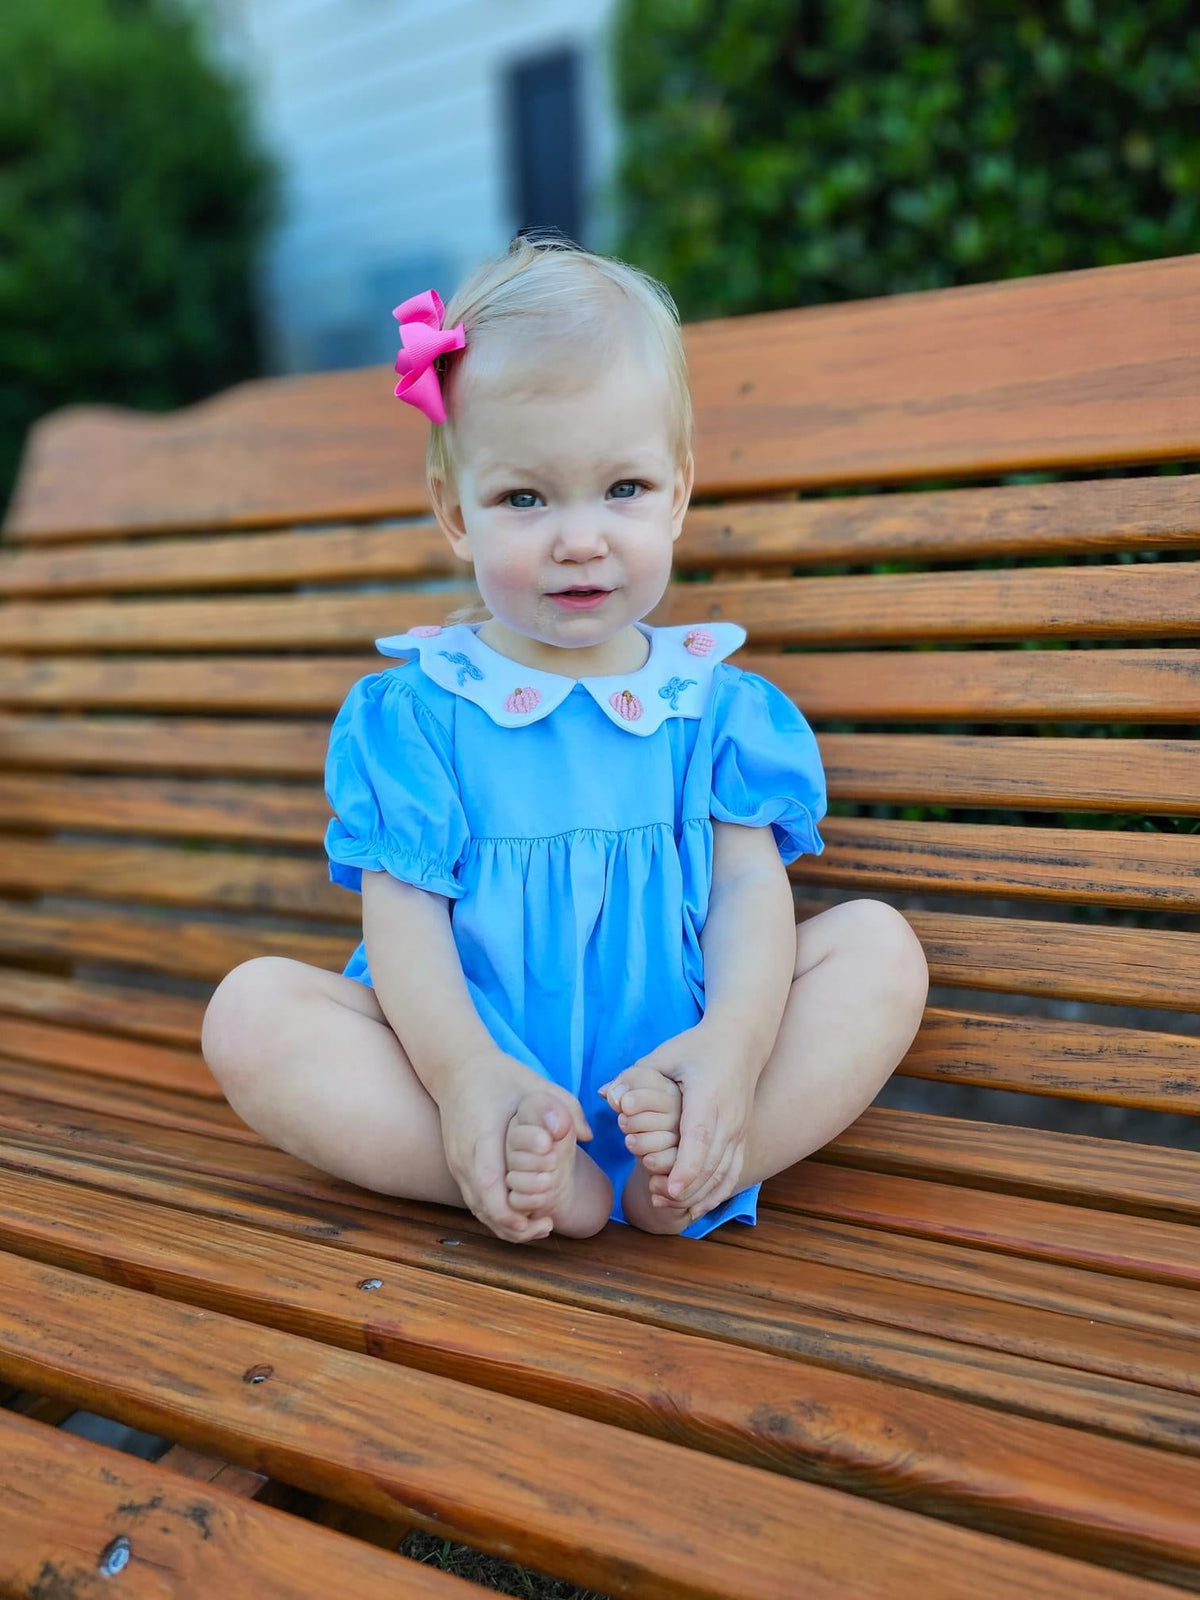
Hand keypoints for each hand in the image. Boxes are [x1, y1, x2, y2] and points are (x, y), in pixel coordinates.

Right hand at [436, 1048, 590, 1243]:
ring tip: (537, 1227)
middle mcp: (464, 1157)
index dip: (512, 1212)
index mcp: (481, 1137)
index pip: (490, 1186)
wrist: (457, 1069)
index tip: (540, 1221)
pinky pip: (474, 1199)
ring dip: (504, 1223)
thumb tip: (587, 1135)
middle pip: (482, 1207)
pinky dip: (495, 1212)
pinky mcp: (457, 1166)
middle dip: (513, 1226)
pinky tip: (519, 1212)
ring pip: (477, 1208)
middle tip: (547, 1227)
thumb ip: (564, 1106)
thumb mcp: (535, 1084)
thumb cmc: (500, 1077)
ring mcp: (456, 1164)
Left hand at [617, 1021, 762, 1222]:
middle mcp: (728, 1116)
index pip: (699, 1137)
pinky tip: (699, 1206)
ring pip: (724, 1171)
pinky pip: (733, 1170)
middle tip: (661, 1201)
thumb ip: (634, 1076)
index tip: (671, 1189)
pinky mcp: (742, 1134)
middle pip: (712, 1161)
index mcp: (707, 1096)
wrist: (742, 1041)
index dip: (685, 1166)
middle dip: (688, 1187)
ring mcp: (739, 1128)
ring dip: (701, 1193)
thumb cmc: (698, 1046)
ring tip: (672, 1207)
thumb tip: (603, 1093)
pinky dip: (717, 1191)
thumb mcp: (666, 1055)